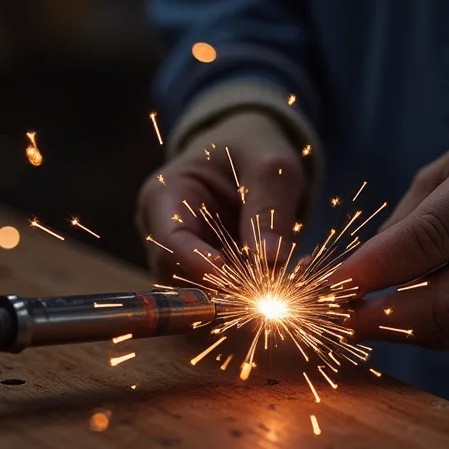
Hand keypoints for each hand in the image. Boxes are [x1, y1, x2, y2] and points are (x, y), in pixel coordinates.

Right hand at [136, 111, 305, 282]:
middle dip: (229, 289)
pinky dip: (252, 298)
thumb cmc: (252, 149)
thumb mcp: (270, 164)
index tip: (241, 276)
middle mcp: (161, 235)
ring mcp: (179, 260)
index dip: (201, 266)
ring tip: (287, 281)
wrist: (248, 155)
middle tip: (278, 288)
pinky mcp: (203, 277)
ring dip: (243, 298)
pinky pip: (221, 299)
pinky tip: (284, 282)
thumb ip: (269, 205)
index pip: (169, 244)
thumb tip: (271, 257)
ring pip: (202, 298)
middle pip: (182, 279)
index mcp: (162, 197)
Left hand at [341, 118, 448, 348]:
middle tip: (342, 320)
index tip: (326, 291)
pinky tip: (421, 313)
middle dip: (379, 320)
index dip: (366, 276)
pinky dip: (445, 327)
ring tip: (373, 318)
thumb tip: (352, 277)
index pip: (420, 245)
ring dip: (406, 331)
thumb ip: (405, 224)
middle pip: (443, 305)